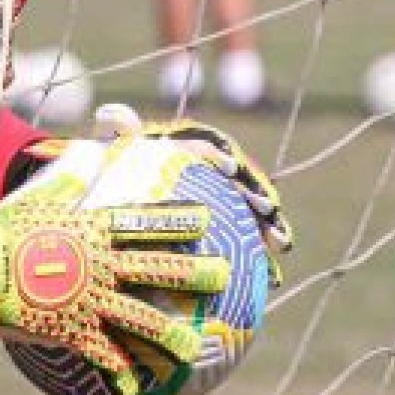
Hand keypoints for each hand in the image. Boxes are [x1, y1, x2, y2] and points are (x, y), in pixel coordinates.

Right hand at [0, 151, 229, 394]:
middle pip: (157, 268)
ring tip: (196, 348)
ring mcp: (91, 299)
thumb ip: (67, 178)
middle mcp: (101, 265)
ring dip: (170, 335)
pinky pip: (105, 354)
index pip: (144, 222)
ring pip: (141, 318)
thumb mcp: (35, 198)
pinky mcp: (75, 330)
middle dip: (194, 273)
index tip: (206, 219)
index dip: (177, 220)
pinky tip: (139, 388)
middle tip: (224, 275)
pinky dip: (123, 372)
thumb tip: (90, 151)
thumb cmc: (2, 234)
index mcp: (93, 231)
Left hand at [26, 103, 295, 283]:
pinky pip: (249, 246)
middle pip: (243, 181)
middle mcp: (213, 175)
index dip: (222, 156)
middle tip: (268, 209)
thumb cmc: (117, 176)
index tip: (229, 169)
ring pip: (253, 213)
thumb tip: (112, 114)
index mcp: (190, 152)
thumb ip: (118, 131)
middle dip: (259, 192)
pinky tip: (273, 280)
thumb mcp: (114, 154)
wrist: (120, 202)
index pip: (210, 149)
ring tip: (282, 243)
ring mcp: (225, 204)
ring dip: (271, 225)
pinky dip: (263, 260)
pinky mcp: (229, 233)